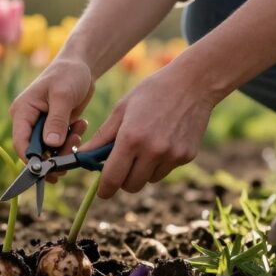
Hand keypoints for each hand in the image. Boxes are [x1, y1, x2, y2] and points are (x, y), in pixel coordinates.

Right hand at [10, 57, 94, 181]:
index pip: (20, 142)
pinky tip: (80, 125)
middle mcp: (28, 122)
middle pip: (36, 152)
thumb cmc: (68, 75)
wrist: (80, 67)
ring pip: (49, 152)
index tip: (51, 167)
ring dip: (67, 148)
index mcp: (22, 112)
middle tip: (74, 146)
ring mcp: (41, 127)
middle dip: (55, 154)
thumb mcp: (63, 96)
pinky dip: (72, 142)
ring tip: (79, 130)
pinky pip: (60, 146)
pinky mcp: (54, 130)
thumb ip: (57, 120)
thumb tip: (51, 145)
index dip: (32, 158)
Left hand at [79, 64, 213, 197]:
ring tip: (142, 148)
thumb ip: (102, 137)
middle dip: (122, 180)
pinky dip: (158, 164)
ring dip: (141, 172)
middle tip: (120, 166)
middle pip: (131, 185)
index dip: (105, 189)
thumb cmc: (150, 93)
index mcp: (131, 138)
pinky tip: (160, 142)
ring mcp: (172, 155)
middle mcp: (152, 151)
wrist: (192, 84)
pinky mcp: (187, 157)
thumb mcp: (121, 110)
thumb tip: (83, 156)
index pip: (113, 178)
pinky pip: (165, 171)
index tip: (102, 192)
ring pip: (149, 180)